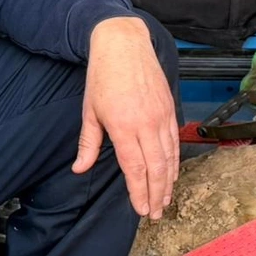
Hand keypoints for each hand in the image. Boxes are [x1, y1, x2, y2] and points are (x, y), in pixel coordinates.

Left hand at [74, 16, 178, 218]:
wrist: (124, 43)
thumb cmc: (103, 76)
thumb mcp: (89, 110)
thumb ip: (88, 143)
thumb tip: (79, 169)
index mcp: (124, 126)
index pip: (135, 168)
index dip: (139, 192)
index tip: (141, 210)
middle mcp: (146, 123)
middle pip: (157, 168)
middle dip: (157, 194)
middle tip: (155, 213)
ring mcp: (161, 116)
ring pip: (170, 156)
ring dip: (168, 181)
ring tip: (165, 199)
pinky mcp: (170, 108)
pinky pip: (175, 141)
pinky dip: (175, 161)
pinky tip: (172, 173)